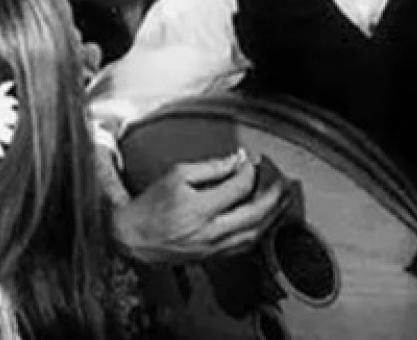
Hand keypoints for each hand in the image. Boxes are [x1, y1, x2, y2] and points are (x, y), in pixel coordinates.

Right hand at [114, 150, 288, 263]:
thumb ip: (210, 167)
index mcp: (198, 208)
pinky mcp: (214, 256)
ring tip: (283, 199)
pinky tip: (267, 220)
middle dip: (275, 194)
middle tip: (283, 181)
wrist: (133, 236)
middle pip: (256, 213)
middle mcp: (209, 231)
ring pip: (256, 233)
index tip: (253, 162)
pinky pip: (247, 245)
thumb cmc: (150, 206)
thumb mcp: (176, 175)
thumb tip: (236, 161)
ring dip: (274, 215)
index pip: (239, 187)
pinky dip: (262, 230)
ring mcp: (214, 247)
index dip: (251, 171)